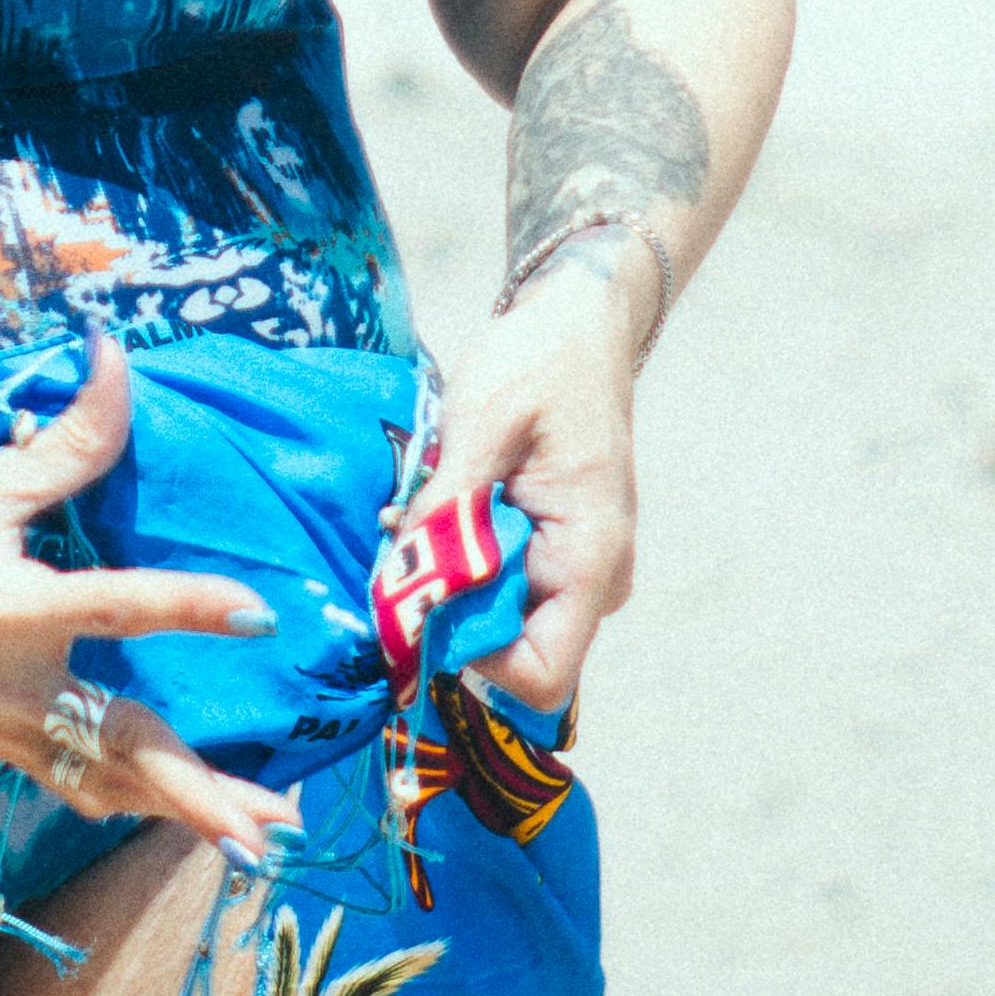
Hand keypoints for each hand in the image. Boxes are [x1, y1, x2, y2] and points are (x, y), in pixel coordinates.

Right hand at [0, 333, 300, 868]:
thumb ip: (61, 440)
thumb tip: (115, 357)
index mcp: (5, 609)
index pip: (112, 608)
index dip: (184, 605)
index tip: (256, 612)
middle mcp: (11, 687)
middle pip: (119, 746)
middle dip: (197, 792)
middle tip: (270, 825)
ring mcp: (4, 732)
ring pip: (108, 783)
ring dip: (184, 811)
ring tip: (261, 838)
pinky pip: (78, 787)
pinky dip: (134, 805)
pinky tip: (181, 814)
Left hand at [421, 251, 643, 718]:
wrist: (577, 320)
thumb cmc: (540, 362)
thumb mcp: (483, 423)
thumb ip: (448, 507)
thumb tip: (404, 578)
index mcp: (590, 558)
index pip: (541, 675)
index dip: (472, 657)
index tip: (422, 597)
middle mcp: (591, 581)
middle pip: (508, 651)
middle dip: (446, 606)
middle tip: (403, 539)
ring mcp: (573, 569)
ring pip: (495, 615)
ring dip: (447, 576)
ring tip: (419, 511)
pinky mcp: (551, 551)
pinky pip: (497, 581)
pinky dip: (458, 555)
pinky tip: (437, 506)